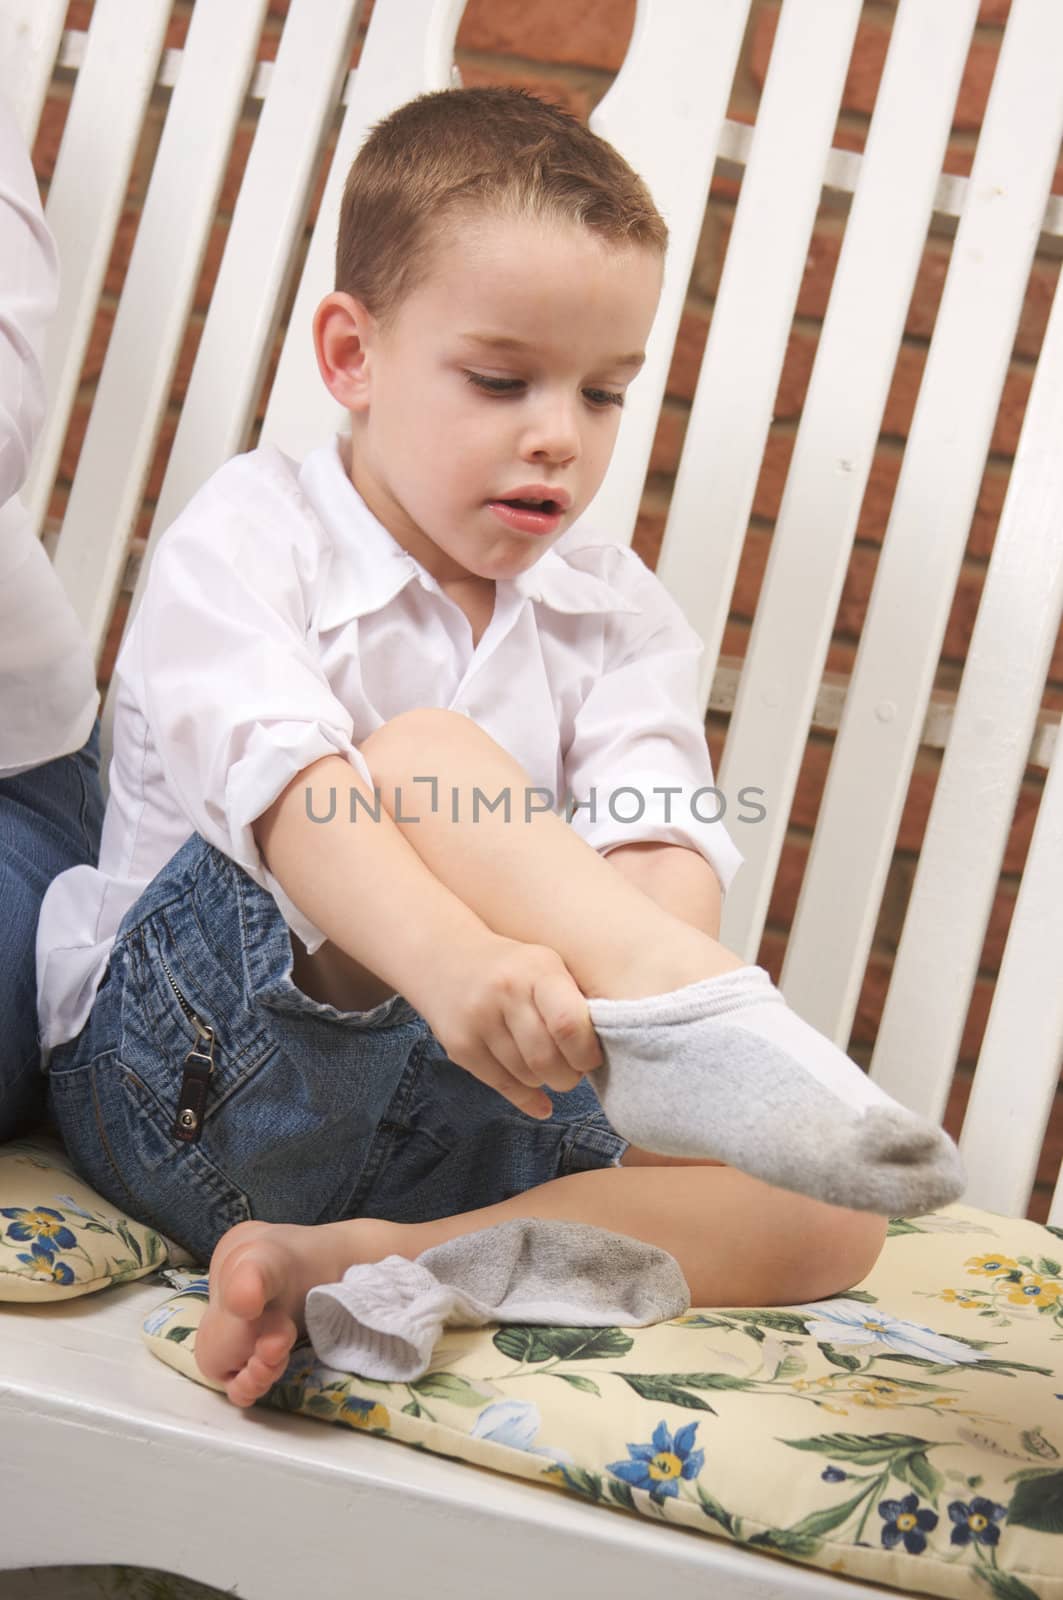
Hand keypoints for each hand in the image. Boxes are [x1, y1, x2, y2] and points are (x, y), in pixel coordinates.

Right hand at [416, 933, 603, 1118]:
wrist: (446, 957)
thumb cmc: (514, 968)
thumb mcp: (547, 966)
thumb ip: (574, 1002)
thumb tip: (606, 1051)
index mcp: (538, 970)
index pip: (569, 1025)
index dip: (587, 1054)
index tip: (591, 1057)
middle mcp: (505, 992)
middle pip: (547, 1059)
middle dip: (568, 1077)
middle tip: (572, 1073)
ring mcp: (478, 1019)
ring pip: (526, 1076)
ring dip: (545, 1082)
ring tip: (548, 1068)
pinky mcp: (459, 1045)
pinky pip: (500, 1085)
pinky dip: (526, 1097)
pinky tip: (540, 1101)